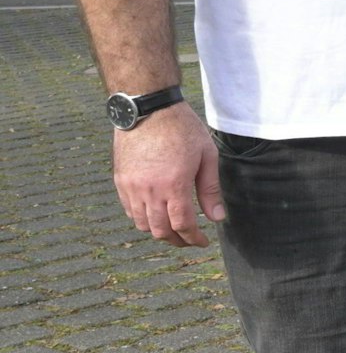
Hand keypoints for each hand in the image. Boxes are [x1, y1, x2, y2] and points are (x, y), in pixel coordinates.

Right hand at [112, 102, 222, 247]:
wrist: (148, 110)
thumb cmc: (182, 129)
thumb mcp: (206, 155)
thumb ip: (210, 189)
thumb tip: (217, 217)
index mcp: (174, 185)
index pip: (183, 225)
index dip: (193, 238)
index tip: (203, 242)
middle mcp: (149, 191)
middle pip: (161, 231)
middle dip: (177, 241)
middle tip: (190, 240)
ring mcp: (131, 187)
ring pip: (143, 225)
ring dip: (159, 232)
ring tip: (174, 229)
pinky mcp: (121, 181)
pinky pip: (129, 211)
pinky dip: (142, 220)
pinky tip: (155, 215)